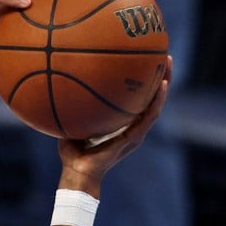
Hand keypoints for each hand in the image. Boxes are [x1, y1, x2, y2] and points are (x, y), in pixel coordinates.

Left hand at [56, 56, 172, 191]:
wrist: (77, 172)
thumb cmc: (71, 152)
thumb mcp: (71, 121)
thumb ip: (71, 106)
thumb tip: (59, 83)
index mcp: (121, 122)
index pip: (136, 98)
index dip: (142, 79)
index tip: (144, 58)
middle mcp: (132, 125)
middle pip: (150, 96)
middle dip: (157, 75)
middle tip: (161, 54)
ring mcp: (136, 132)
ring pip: (156, 103)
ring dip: (164, 82)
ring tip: (167, 63)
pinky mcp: (135, 138)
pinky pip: (150, 117)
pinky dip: (158, 101)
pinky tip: (162, 85)